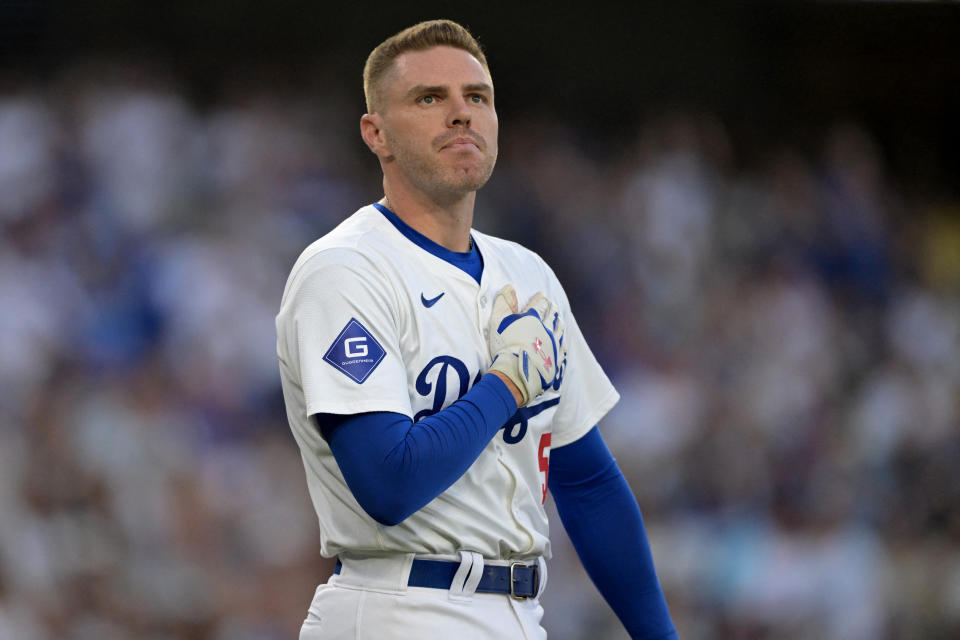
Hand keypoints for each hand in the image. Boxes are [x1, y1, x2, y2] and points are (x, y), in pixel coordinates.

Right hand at [487, 285, 564, 405]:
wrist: (517, 372)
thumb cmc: (505, 345)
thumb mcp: (499, 320)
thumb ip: (504, 302)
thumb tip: (509, 287)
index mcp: (533, 318)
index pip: (540, 305)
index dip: (541, 299)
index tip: (543, 295)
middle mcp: (546, 329)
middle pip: (552, 316)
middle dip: (552, 310)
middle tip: (554, 306)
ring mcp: (553, 345)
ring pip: (559, 331)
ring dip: (559, 324)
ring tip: (560, 321)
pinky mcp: (555, 361)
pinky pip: (561, 350)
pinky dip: (562, 345)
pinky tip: (563, 344)